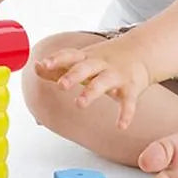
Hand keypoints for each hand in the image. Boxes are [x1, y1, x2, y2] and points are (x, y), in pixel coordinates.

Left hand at [34, 36, 151, 129]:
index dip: (56, 59)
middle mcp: (101, 64)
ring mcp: (117, 75)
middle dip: (73, 75)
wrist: (142, 51)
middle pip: (85, 67)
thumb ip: (60, 66)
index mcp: (87, 57)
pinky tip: (120, 126)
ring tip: (79, 103)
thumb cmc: (105, 59)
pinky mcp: (131, 88)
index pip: (70, 55)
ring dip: (91, 92)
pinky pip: (128, 102)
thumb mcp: (83, 59)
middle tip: (61, 85)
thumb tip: (35, 67)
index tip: (43, 64)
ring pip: (103, 82)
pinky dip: (126, 114)